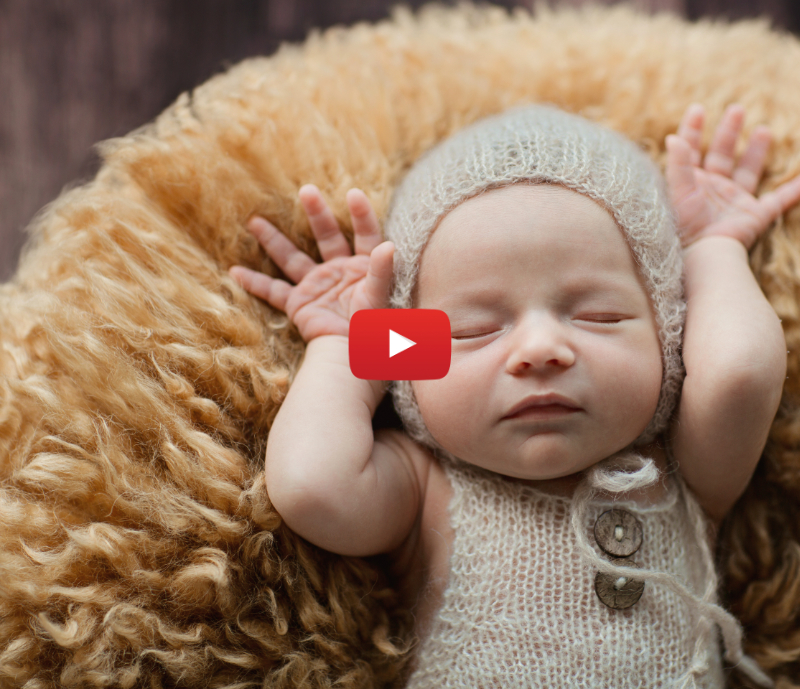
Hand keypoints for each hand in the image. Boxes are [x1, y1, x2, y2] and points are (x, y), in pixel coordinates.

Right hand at [229, 184, 393, 341]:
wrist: (352, 360)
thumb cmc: (372, 332)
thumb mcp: (380, 299)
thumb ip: (383, 272)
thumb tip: (389, 245)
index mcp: (364, 269)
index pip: (365, 235)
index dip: (361, 215)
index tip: (352, 194)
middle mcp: (340, 273)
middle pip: (327, 236)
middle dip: (317, 214)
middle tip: (306, 190)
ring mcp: (318, 288)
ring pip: (293, 258)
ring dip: (274, 240)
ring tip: (254, 220)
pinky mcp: (300, 305)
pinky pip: (274, 291)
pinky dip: (255, 283)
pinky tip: (236, 271)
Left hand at [666, 103, 799, 249]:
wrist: (704, 253)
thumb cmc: (686, 225)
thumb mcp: (678, 191)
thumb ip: (678, 164)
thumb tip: (672, 138)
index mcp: (692, 184)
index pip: (692, 151)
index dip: (694, 130)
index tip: (698, 109)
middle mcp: (712, 191)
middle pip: (722, 156)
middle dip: (728, 133)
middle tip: (736, 109)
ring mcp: (733, 203)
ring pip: (747, 171)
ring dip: (756, 151)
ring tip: (763, 130)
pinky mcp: (754, 217)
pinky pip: (778, 201)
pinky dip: (793, 191)